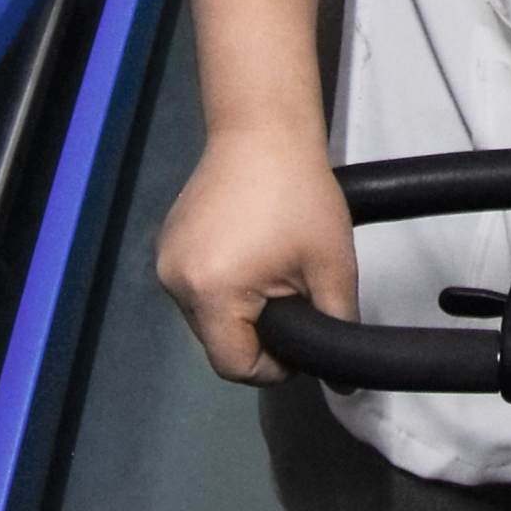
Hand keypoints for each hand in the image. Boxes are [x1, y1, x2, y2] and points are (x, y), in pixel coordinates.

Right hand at [156, 128, 358, 385]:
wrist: (263, 128)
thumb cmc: (301, 195)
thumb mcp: (332, 266)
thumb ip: (338, 327)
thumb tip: (344, 382)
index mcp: (211, 293)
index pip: (236, 367)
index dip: (274, 365)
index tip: (301, 331)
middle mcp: (176, 283)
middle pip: (220, 344)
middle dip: (258, 333)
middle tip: (292, 293)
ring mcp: (165, 261)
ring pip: (207, 318)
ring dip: (240, 310)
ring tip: (273, 269)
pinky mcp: (166, 244)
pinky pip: (197, 288)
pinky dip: (223, 286)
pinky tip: (250, 253)